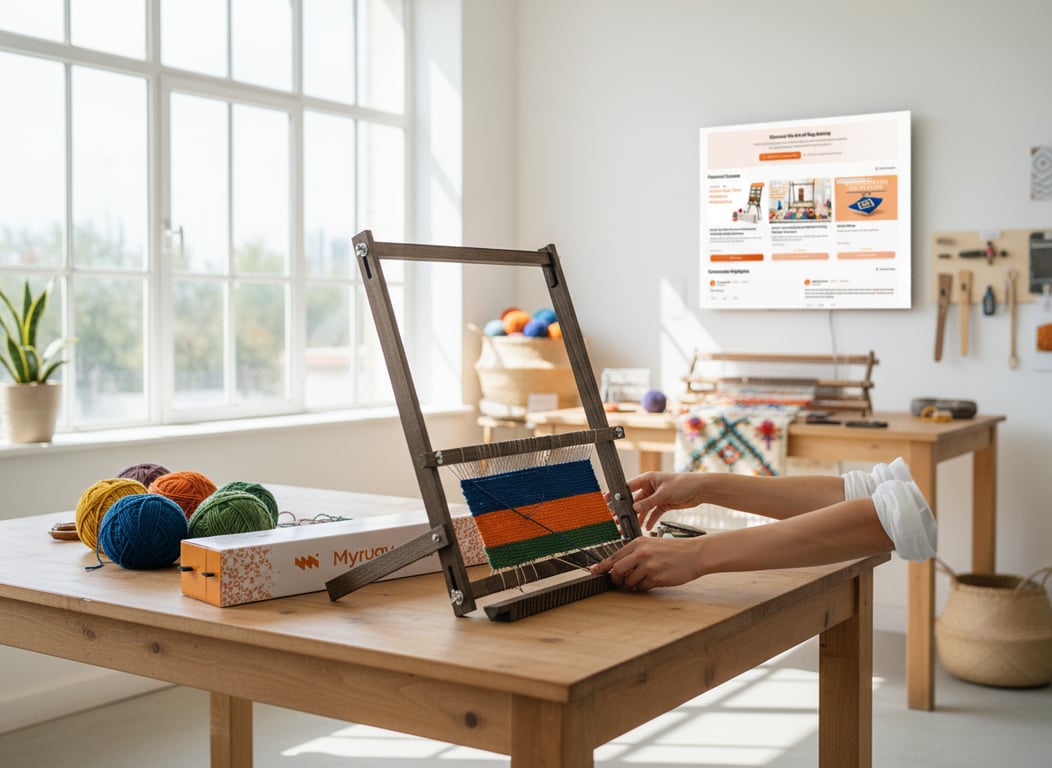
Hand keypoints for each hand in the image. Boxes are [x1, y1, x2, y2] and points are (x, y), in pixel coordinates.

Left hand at [589, 535, 705, 590]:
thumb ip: (636, 554)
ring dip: (632, 584)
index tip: (593, 571)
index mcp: (638, 543)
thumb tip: (618, 567)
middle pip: (617, 571)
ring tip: (643, 579)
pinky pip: (642, 587)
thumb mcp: (652, 545)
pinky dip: (644, 587)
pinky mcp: (656, 578)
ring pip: (629, 581)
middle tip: (619, 582)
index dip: (602, 566)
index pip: (614, 556)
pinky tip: (653, 580)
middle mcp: (641, 553)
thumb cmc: (674, 550)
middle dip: (616, 580)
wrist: (695, 554)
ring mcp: (648, 566)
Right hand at [624, 472, 706, 530]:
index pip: (628, 487)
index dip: (617, 494)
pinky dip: (650, 520)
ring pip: (643, 509)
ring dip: (639, 518)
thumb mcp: (663, 493)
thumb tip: (634, 509)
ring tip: (632, 527)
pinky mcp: (663, 504)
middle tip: (618, 520)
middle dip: (627, 511)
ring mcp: (656, 496)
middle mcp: (650, 487)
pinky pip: (653, 513)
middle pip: (635, 500)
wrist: (700, 489)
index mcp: (647, 479)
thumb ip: (648, 502)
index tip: (607, 500)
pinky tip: (647, 527)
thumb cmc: (683, 484)